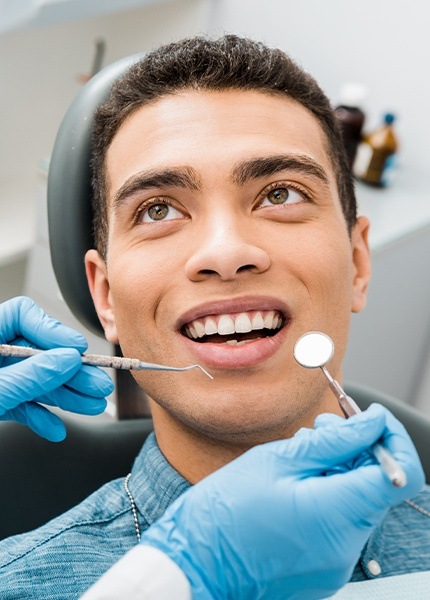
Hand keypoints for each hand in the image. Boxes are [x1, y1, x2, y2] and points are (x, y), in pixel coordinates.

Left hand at [0, 296, 113, 440]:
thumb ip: (29, 376)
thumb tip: (67, 360)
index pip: (23, 315)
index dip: (53, 330)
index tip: (77, 349)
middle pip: (38, 352)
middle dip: (71, 371)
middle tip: (97, 384)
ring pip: (35, 381)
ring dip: (65, 395)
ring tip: (91, 406)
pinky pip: (21, 405)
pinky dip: (40, 416)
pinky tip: (55, 428)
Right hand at [141, 405, 424, 599]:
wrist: (194, 564)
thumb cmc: (224, 513)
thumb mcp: (276, 460)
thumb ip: (333, 441)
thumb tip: (372, 422)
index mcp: (336, 515)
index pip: (401, 474)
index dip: (391, 438)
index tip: (370, 418)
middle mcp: (346, 546)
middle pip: (378, 485)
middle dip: (358, 449)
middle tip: (323, 427)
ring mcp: (336, 562)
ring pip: (358, 501)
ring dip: (341, 469)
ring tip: (302, 452)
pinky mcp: (323, 568)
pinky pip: (341, 522)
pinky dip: (329, 494)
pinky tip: (297, 481)